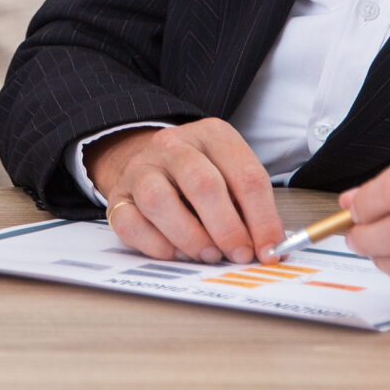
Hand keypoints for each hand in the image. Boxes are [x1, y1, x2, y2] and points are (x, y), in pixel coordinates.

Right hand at [84, 119, 284, 265]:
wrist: (148, 162)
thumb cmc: (199, 177)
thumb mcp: (231, 177)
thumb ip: (251, 209)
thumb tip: (270, 248)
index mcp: (212, 135)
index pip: (246, 175)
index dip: (263, 219)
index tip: (269, 250)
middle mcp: (173, 146)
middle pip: (202, 183)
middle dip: (227, 228)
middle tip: (238, 254)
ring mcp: (140, 168)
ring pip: (159, 200)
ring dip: (190, 237)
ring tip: (208, 254)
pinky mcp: (118, 195)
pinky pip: (130, 222)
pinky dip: (156, 245)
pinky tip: (175, 252)